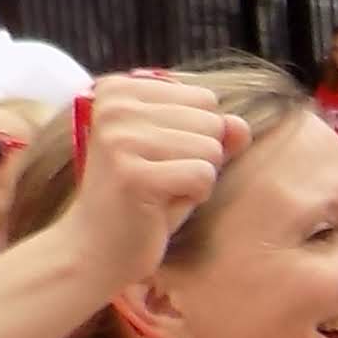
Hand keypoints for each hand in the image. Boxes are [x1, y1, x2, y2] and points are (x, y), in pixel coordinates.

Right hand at [67, 74, 243, 290]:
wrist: (97, 248)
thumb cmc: (144, 198)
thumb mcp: (181, 155)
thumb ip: (214, 132)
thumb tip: (240, 124)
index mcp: (119, 90)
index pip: (204, 98)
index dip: (196, 136)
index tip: (158, 157)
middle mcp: (114, 105)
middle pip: (210, 120)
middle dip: (199, 157)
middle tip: (160, 179)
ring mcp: (119, 138)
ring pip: (211, 148)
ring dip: (196, 178)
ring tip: (159, 191)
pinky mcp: (133, 174)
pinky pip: (203, 175)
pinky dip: (194, 197)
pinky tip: (159, 206)